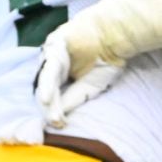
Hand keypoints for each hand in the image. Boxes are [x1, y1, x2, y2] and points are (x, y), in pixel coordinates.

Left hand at [33, 8, 126, 126]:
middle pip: (44, 88)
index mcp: (58, 74)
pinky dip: (47, 83)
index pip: (51, 95)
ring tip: (51, 116)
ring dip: (47, 98)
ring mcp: (51, 52)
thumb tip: (56, 117)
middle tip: (54, 123)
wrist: (117, 35)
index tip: (59, 125)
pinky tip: (46, 98)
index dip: (53, 110)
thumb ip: (71, 99)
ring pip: (45, 79)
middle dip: (48, 107)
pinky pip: (49, 65)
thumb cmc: (104, 60)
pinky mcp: (55, 43)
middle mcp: (51, 64)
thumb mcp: (88, 87)